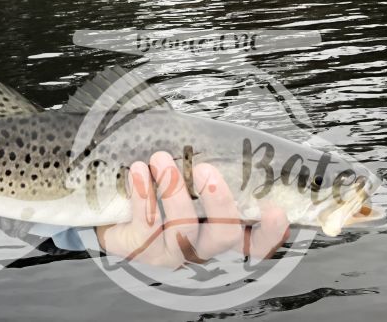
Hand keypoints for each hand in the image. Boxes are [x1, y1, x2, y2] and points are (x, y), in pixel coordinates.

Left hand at [95, 152, 288, 267]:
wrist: (110, 208)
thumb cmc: (156, 188)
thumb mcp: (182, 175)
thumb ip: (202, 166)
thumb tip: (214, 135)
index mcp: (217, 229)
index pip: (255, 241)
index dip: (270, 232)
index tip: (275, 210)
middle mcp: (200, 245)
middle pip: (223, 236)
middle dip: (218, 203)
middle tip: (205, 169)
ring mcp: (170, 251)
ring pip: (182, 230)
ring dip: (173, 191)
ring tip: (160, 158)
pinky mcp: (140, 249)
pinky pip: (145, 226)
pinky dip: (142, 194)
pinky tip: (137, 171)